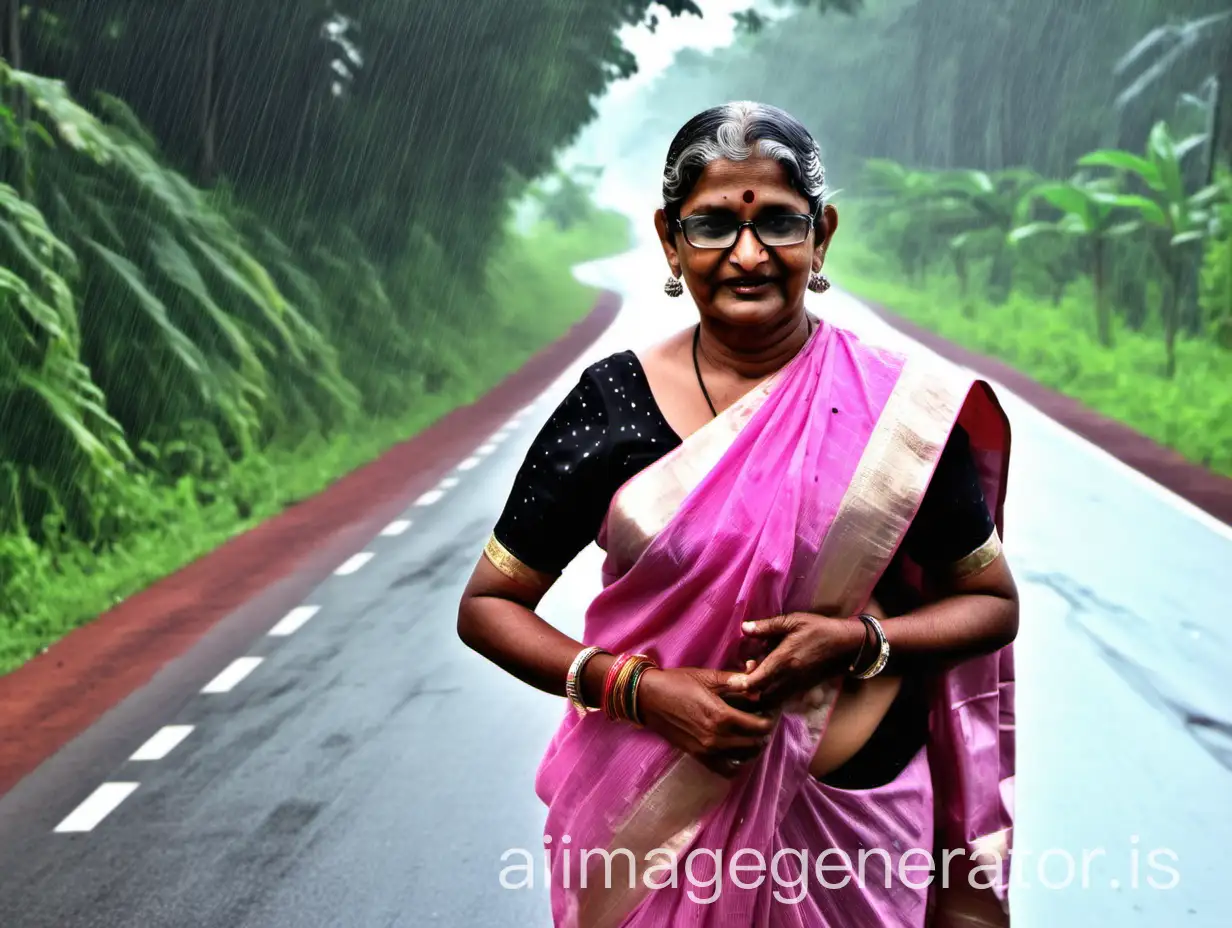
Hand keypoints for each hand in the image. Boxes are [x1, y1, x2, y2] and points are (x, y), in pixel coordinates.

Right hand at [636, 667, 776, 777]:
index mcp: (721, 716)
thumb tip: (757, 678)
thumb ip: (735, 680)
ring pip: (744, 757)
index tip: (769, 707)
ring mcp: (707, 751)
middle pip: (756, 743)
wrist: (647, 698)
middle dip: (763, 730)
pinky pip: (727, 769)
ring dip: (753, 745)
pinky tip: (736, 747)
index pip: (760, 726)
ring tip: (751, 731)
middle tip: (762, 716)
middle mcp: (717, 738)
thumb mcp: (707, 677)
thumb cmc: (677, 682)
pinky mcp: (699, 757)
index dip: (770, 717)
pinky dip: (737, 762)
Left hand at [729, 612, 864, 706]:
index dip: (741, 683)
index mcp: (784, 660)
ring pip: (772, 701)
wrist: (846, 646)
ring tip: (756, 678)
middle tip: (745, 675)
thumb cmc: (818, 629)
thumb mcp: (793, 621)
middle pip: (761, 696)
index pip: (757, 681)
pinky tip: (768, 682)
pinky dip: (772, 696)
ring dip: (760, 695)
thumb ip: (767, 626)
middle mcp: (789, 677)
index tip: (731, 679)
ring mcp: (797, 686)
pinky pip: (782, 699)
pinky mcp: (803, 690)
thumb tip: (744, 628)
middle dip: (750, 691)